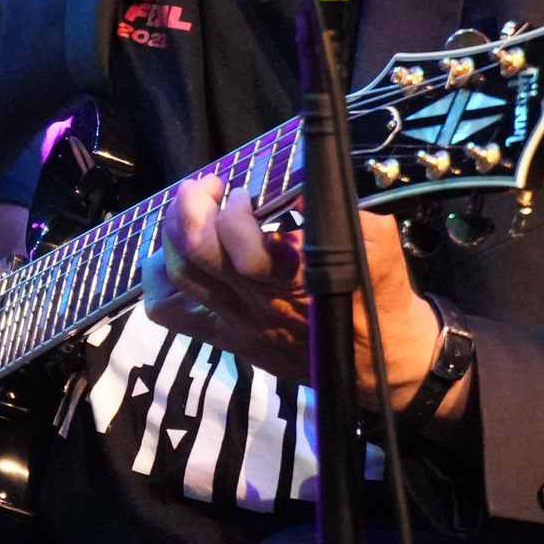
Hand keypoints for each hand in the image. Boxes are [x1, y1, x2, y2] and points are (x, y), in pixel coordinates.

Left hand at [140, 177, 451, 411]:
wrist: (383, 363)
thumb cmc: (379, 298)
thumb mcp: (379, 244)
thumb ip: (342, 211)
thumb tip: (304, 180)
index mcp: (296, 278)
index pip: (241, 245)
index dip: (234, 209)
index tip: (246, 192)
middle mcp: (259, 302)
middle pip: (197, 252)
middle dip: (192, 205)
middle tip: (211, 187)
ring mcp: (237, 323)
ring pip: (178, 275)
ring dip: (175, 231)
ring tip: (192, 210)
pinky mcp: (226, 337)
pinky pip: (170, 310)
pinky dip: (159, 277)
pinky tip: (176, 253)